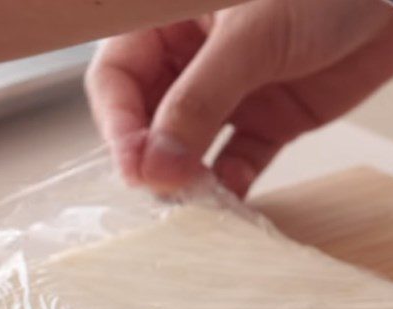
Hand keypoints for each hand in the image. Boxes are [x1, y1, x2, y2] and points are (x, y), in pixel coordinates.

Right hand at [88, 0, 392, 196]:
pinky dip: (233, 183)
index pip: (121, 78)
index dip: (120, 125)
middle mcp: (195, 57)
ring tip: (191, 207)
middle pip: (151, 119)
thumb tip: (155, 165)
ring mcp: (233, 91)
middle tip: (163, 192)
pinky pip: (240, 159)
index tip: (136, 168)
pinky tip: (228, 204)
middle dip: (153, 158)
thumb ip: (199, 101)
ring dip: (189, 177)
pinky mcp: (271, 119)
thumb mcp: (251, 37)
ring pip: (193, 145)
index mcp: (170, 18)